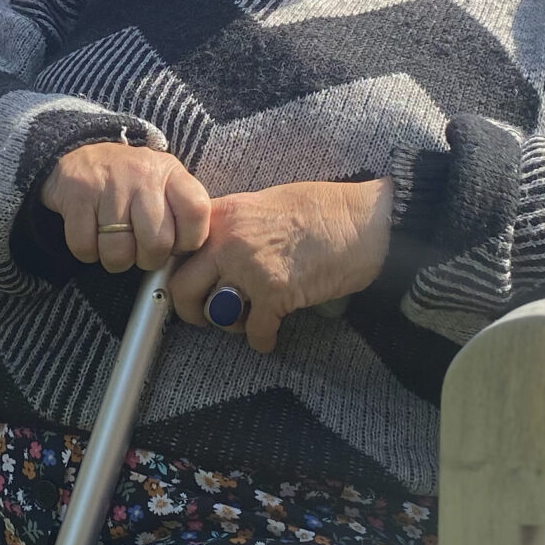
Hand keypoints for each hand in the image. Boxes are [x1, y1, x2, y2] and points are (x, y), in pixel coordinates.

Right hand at [40, 143, 211, 273]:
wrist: (81, 156)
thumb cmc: (131, 182)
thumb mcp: (164, 184)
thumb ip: (182, 213)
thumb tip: (190, 257)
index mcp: (170, 173)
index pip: (196, 211)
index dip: (190, 240)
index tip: (178, 244)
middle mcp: (141, 175)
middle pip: (157, 243)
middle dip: (148, 259)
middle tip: (141, 250)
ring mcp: (108, 186)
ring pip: (119, 252)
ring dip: (116, 259)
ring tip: (115, 243)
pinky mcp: (77, 197)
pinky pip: (85, 247)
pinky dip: (88, 252)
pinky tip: (92, 236)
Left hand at [170, 180, 395, 352]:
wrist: (365, 219)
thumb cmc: (323, 210)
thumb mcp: (264, 205)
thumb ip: (234, 229)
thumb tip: (214, 254)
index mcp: (222, 215)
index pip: (178, 250)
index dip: (182, 274)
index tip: (190, 288)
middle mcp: (227, 240)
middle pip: (183, 286)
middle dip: (192, 309)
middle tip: (209, 316)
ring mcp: (249, 268)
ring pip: (215, 313)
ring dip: (230, 325)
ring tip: (248, 321)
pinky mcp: (274, 293)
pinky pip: (255, 331)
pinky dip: (263, 340)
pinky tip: (271, 338)